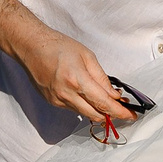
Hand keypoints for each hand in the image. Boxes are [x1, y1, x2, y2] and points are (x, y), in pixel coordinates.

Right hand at [18, 26, 135, 125]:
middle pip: (95, 114)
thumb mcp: (87, 56)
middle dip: (110, 115)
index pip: (103, 103)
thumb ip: (102, 78)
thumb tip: (114, 95)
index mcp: (77, 80)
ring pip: (84, 113)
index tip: (131, 115)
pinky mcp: (52, 102)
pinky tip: (85, 94)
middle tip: (122, 109)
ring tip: (104, 99)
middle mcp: (66, 94)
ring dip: (97, 110)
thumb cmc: (59, 47)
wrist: (31, 47)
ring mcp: (58, 100)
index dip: (119, 111)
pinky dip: (83, 105)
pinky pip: (73, 109)